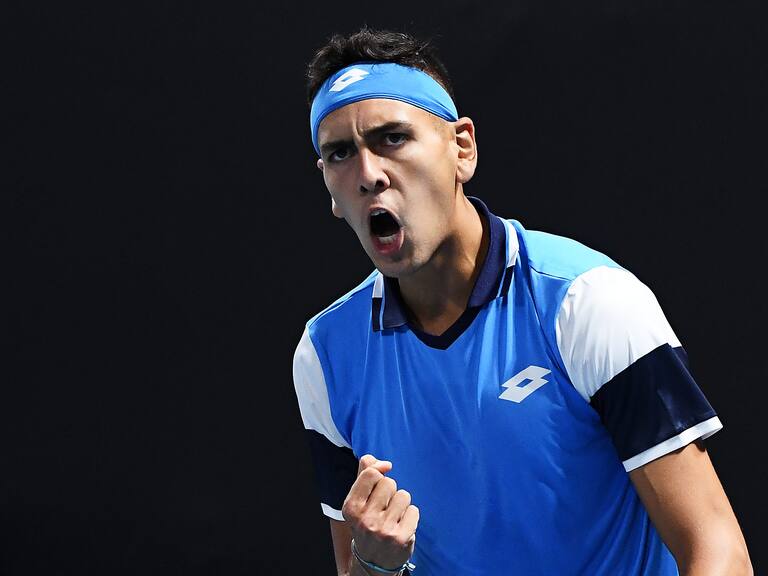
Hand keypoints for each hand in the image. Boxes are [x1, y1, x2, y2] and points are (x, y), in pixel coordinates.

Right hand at [342, 454, 419, 571]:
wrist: (373, 561)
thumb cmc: (367, 522)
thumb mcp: (359, 499)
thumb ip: (365, 473)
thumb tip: (385, 463)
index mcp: (351, 507)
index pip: (371, 473)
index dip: (379, 474)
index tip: (379, 481)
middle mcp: (365, 520)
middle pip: (389, 482)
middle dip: (390, 492)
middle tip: (384, 508)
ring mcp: (383, 530)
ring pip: (403, 495)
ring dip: (401, 504)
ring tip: (393, 517)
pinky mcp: (401, 538)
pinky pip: (414, 510)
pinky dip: (411, 516)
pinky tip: (402, 526)